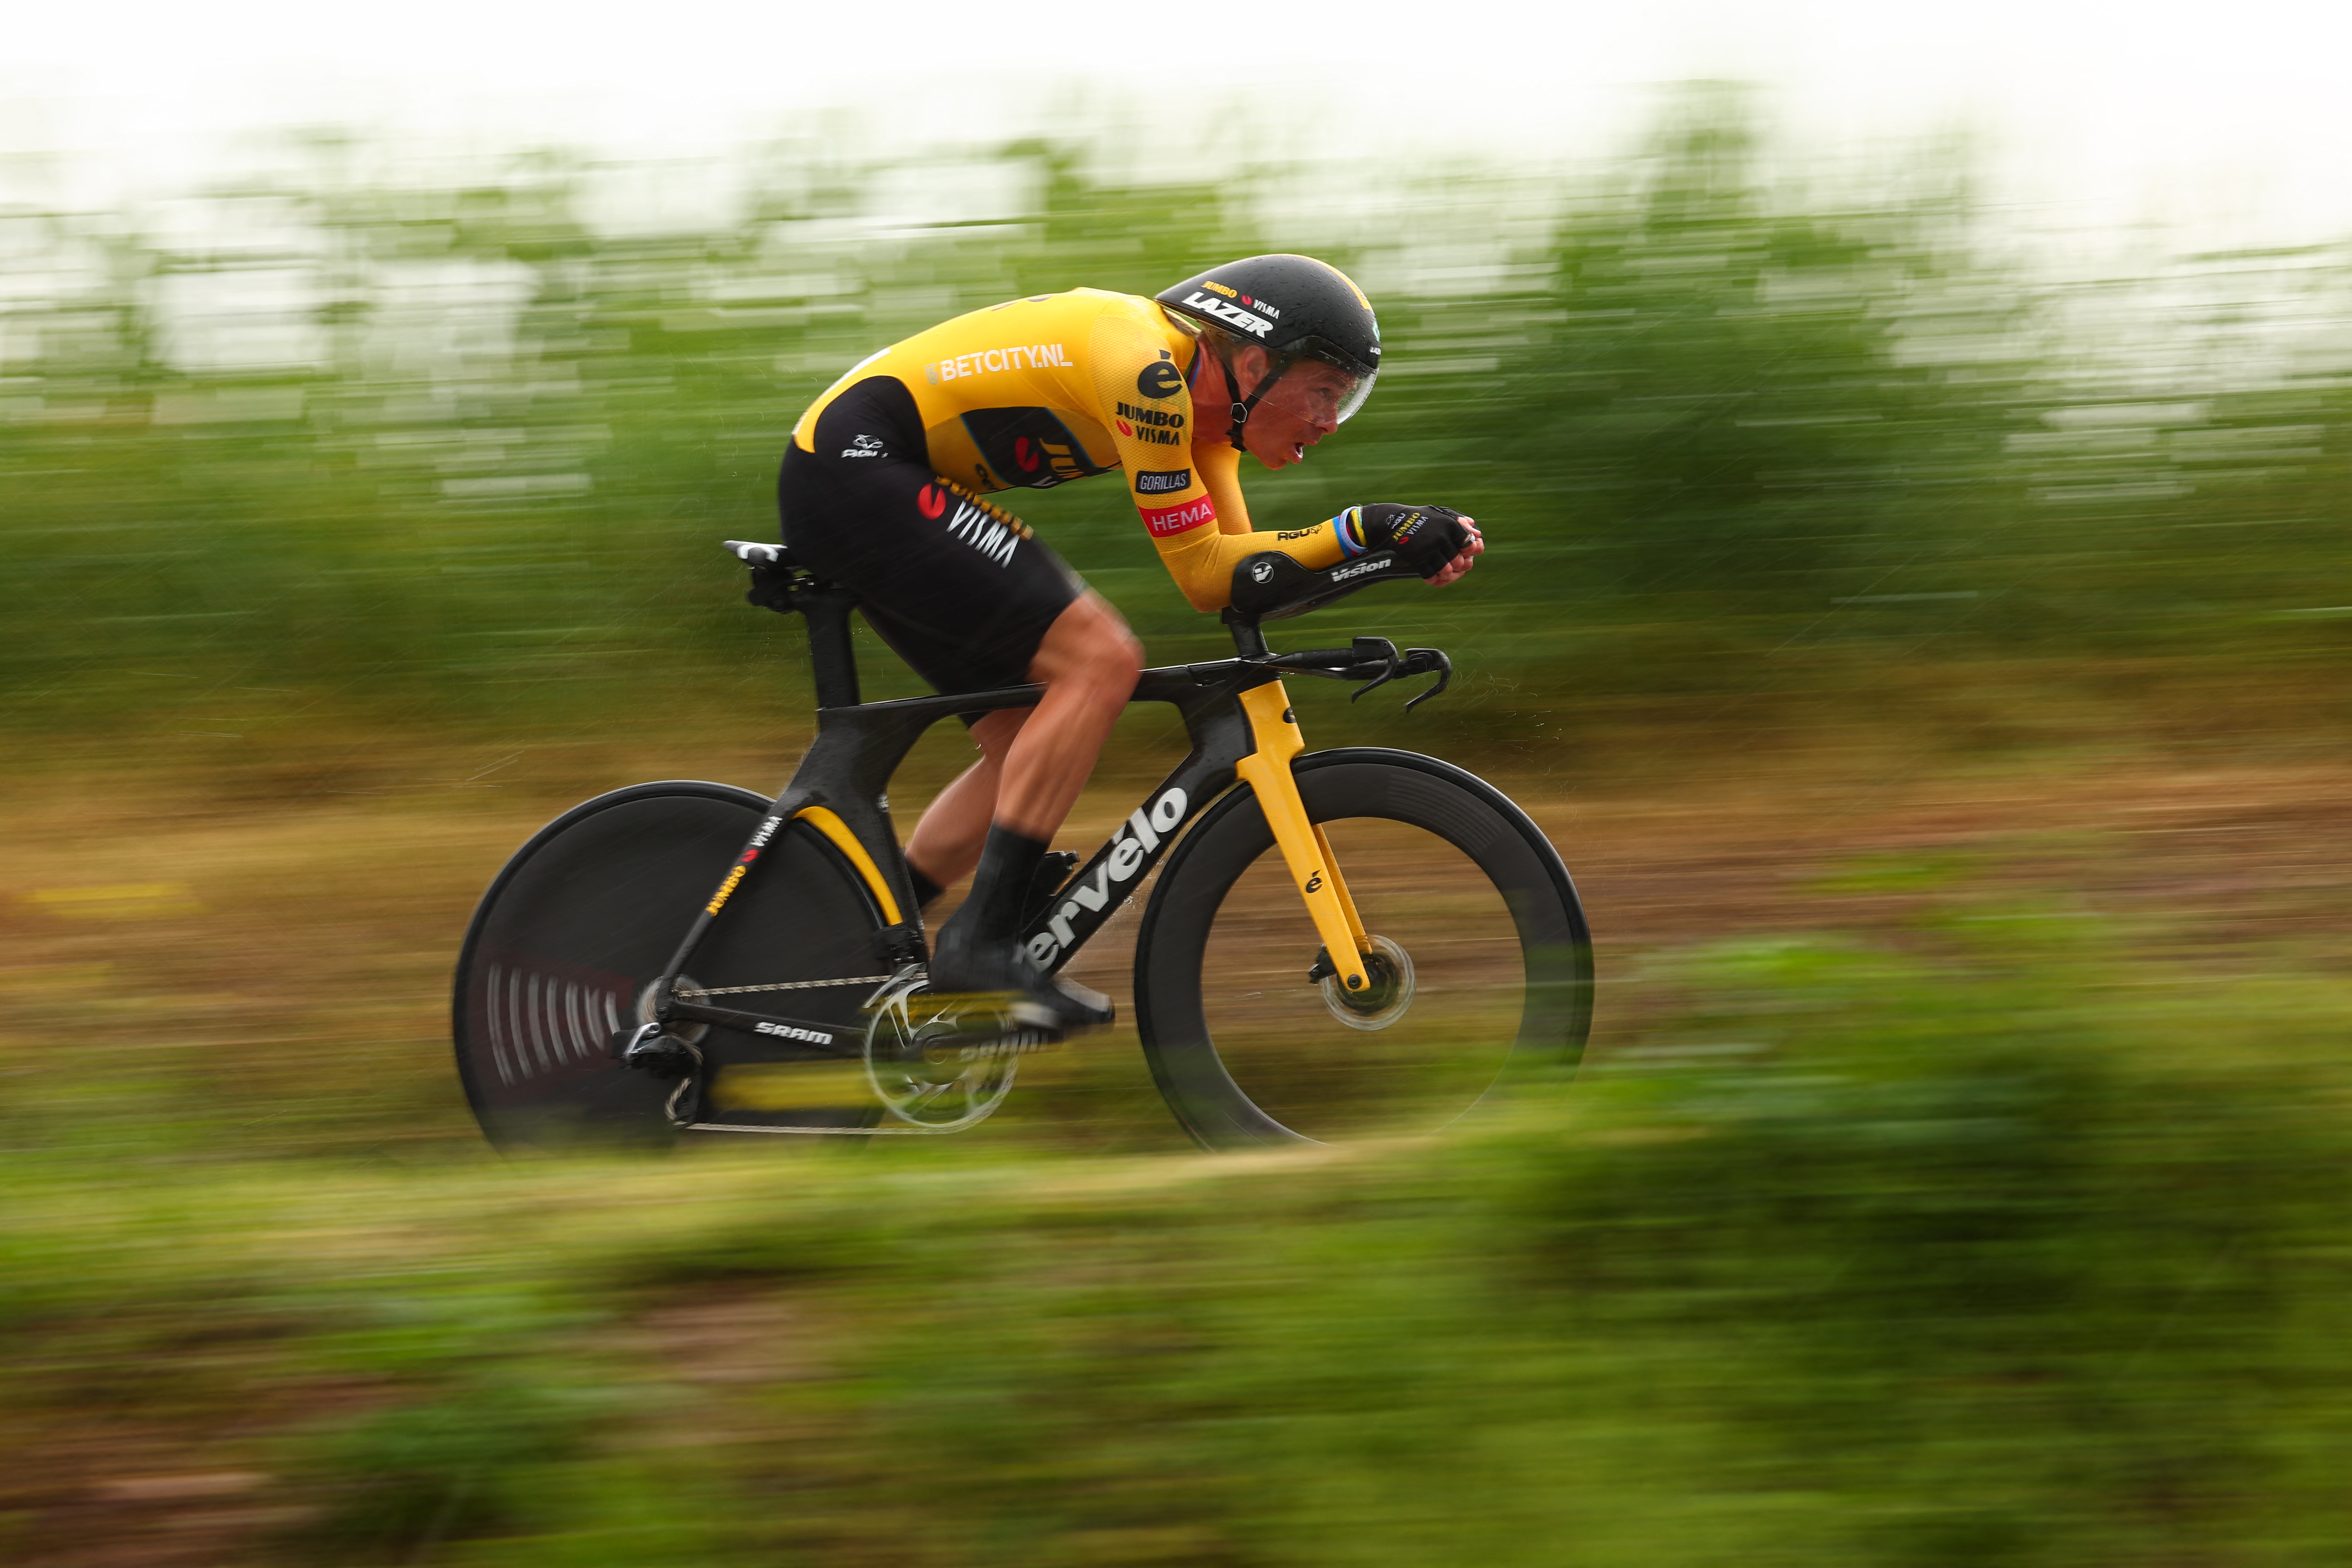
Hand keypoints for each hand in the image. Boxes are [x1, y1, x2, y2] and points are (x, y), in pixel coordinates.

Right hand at [1344, 503, 1480, 579]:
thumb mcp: (1441, 514)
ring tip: (1443, 572)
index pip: (1470, 544)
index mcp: (1451, 525)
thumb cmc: (1421, 517)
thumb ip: (1460, 522)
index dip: (1469, 552)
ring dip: (1445, 573)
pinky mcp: (1418, 559)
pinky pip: (1430, 574)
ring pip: (1446, 570)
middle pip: (1459, 560)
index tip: (1464, 552)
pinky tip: (1431, 576)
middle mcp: (1442, 537)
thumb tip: (1478, 534)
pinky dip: (1432, 578)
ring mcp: (1430, 549)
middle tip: (1453, 565)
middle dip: (1457, 565)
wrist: (1394, 522)